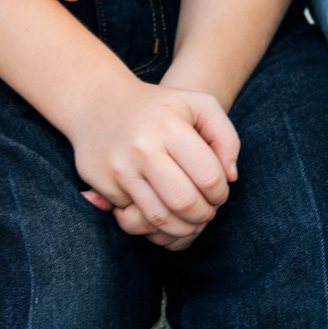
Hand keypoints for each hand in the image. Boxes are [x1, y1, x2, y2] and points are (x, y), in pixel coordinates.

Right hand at [65, 76, 239, 250]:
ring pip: (160, 219)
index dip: (221, 193)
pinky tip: (162, 213)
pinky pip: (134, 219)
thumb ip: (225, 136)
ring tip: (187, 218)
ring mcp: (119, 168)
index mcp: (169, 127)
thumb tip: (231, 177)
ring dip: (182, 228)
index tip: (216, 191)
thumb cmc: (157, 107)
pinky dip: (153, 226)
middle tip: (205, 209)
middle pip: (186, 203)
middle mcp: (142, 148)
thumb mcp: (197, 104)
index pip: (209, 178)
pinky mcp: (102, 184)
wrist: (96, 100)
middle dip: (204, 215)